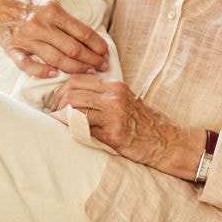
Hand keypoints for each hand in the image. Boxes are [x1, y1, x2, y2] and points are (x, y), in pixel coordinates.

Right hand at [0, 0, 108, 76]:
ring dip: (75, 68)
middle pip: (73, 49)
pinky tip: (55, 74)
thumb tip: (81, 31)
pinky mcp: (11, 48)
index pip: (82, 32)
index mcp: (51, 9)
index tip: (106, 53)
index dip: (98, 45)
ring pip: (56, 59)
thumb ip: (60, 13)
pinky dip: (42, 72)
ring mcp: (25, 38)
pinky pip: (28, 65)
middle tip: (102, 66)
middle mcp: (40, 25)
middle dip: (91, 60)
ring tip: (87, 72)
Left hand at [52, 77, 199, 176]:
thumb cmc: (144, 123)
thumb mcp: (126, 100)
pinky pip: (84, 129)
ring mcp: (113, 116)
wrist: (166, 141)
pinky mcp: (113, 134)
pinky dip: (73, 130)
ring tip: (60, 124)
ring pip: (75, 109)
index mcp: (115, 86)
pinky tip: (71, 134)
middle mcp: (114, 97)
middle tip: (55, 115)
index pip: (78, 79)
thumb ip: (103, 96)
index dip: (62, 90)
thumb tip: (74, 97)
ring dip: (62, 118)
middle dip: (58, 105)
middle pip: (72, 93)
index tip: (58, 102)